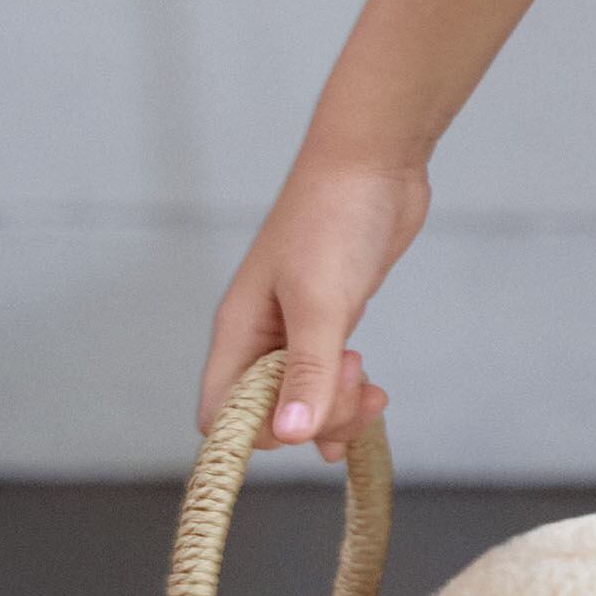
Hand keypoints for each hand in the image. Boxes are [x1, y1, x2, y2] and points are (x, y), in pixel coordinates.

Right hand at [197, 154, 425, 458]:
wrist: (375, 160)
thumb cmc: (335, 218)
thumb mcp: (322, 301)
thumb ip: (307, 370)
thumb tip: (289, 435)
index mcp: (239, 330)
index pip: (220, 413)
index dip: (255, 435)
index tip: (305, 421)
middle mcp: (260, 335)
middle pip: (268, 414)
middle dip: (314, 417)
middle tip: (354, 383)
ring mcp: (297, 327)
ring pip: (303, 399)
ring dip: (337, 411)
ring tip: (372, 390)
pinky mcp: (332, 317)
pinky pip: (328, 378)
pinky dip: (347, 396)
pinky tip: (373, 399)